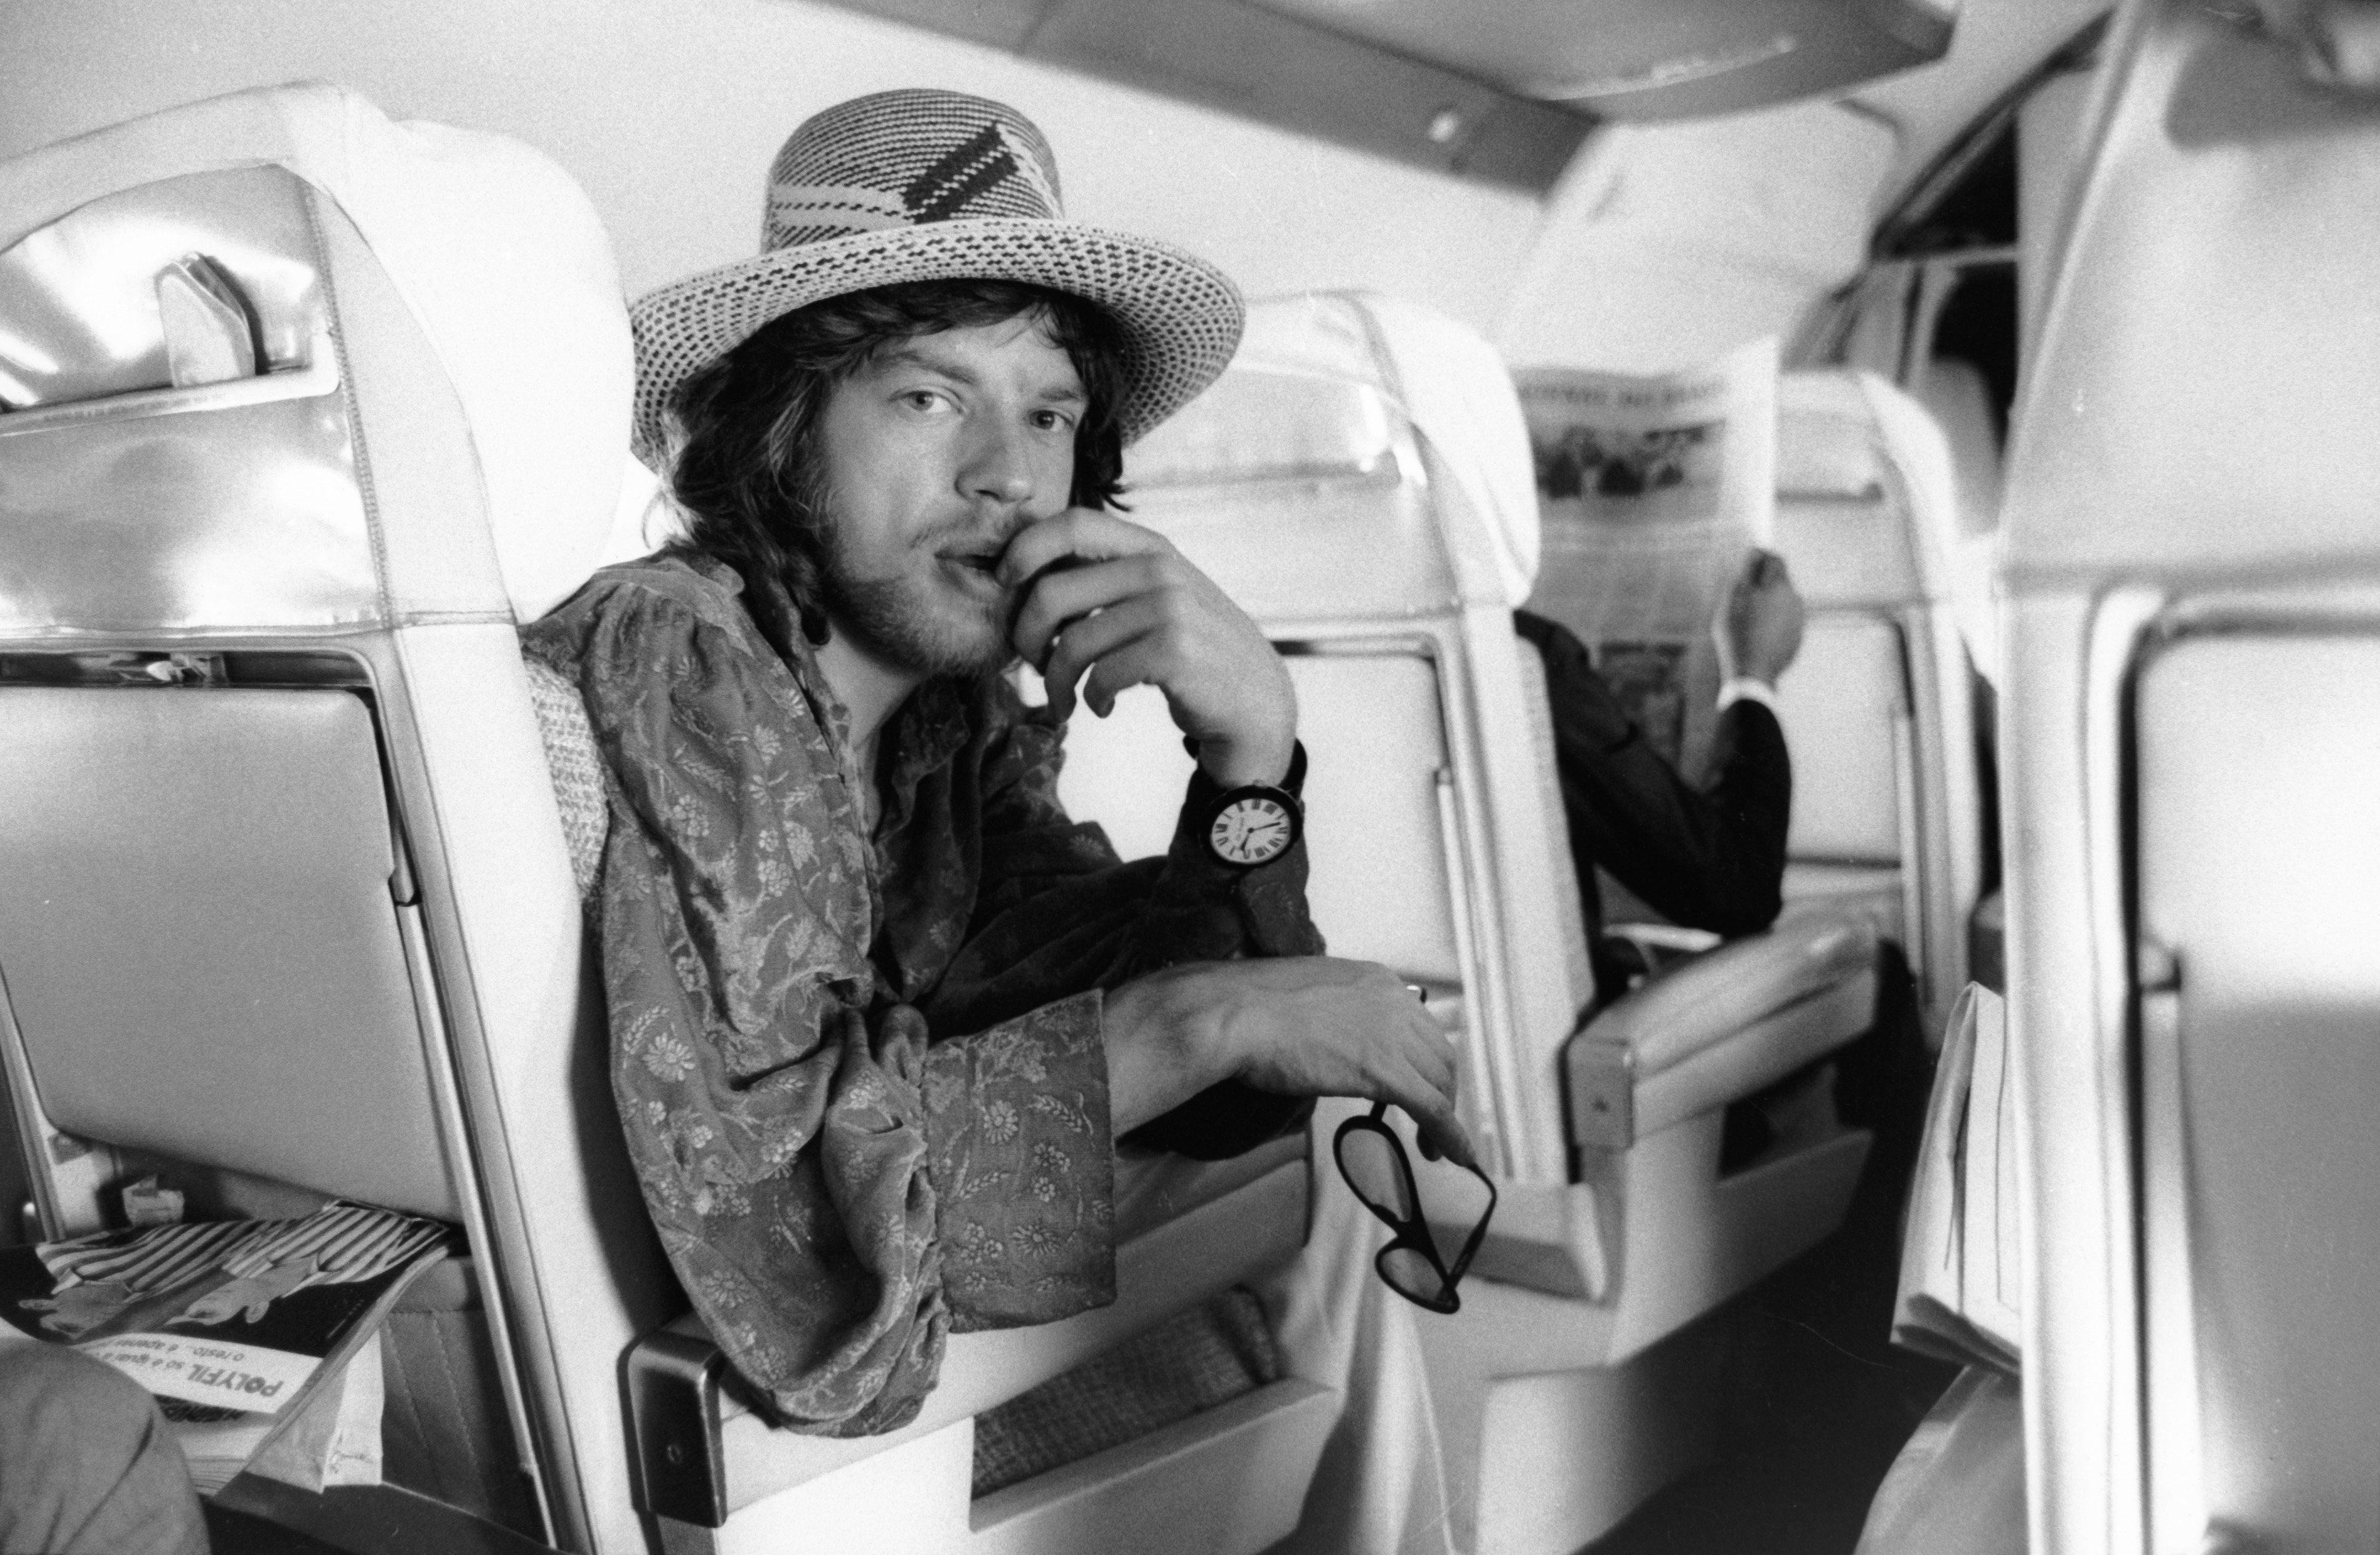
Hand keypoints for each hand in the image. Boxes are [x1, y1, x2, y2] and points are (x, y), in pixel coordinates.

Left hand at [1002, 510, 1296, 787]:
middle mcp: (1159, 569)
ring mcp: (1170, 609)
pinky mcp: (1175, 652)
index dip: (1024, 550)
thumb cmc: (1189, 651)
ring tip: (1064, 700)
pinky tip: (1103, 706)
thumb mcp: (1156, 596)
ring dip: (1055, 682)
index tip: (1005, 585)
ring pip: (1071, 644)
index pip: (1069, 523)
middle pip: (1052, 592)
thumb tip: (1020, 579)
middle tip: (1032, 665)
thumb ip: (1107, 578)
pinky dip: (1091, 699)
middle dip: (1024, 638)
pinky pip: (1101, 676)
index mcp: (1148, 547)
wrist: (1254, 701)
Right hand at [1103, 957, 1477, 1169]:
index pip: (1419, 1024)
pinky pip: (1434, 1108)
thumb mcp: (1303, 997)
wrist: (1233, 1014)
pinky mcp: (1385, 1071)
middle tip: (1429, 1120)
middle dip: (1440, 1089)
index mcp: (1375, 980)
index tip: (1417, 1082)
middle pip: (1439, 1053)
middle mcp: (1394, 1001)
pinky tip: (1453, 1155)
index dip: (1422, 1060)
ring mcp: (1392, 1035)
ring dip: (1444, 1117)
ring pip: (1441, 1082)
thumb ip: (1329, 1015)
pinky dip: (1450, 1135)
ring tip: (1434, 1147)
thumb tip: (1327, 1040)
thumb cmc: (1249, 1006)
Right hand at [1715, 548, 1804, 685]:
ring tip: (1748, 618)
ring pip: (1783, 602)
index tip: (1748, 561)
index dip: (1761, 557)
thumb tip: (1754, 554)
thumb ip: (1746, 573)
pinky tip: (1757, 634)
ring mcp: (1798, 620)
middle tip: (1743, 594)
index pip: (1775, 560)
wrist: (1753, 671)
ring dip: (1769, 603)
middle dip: (1764, 583)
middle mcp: (1794, 599)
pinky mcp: (1797, 637)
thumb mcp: (1734, 599)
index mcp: (1779, 586)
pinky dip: (1773, 622)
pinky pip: (1785, 622)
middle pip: (1780, 581)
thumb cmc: (1739, 633)